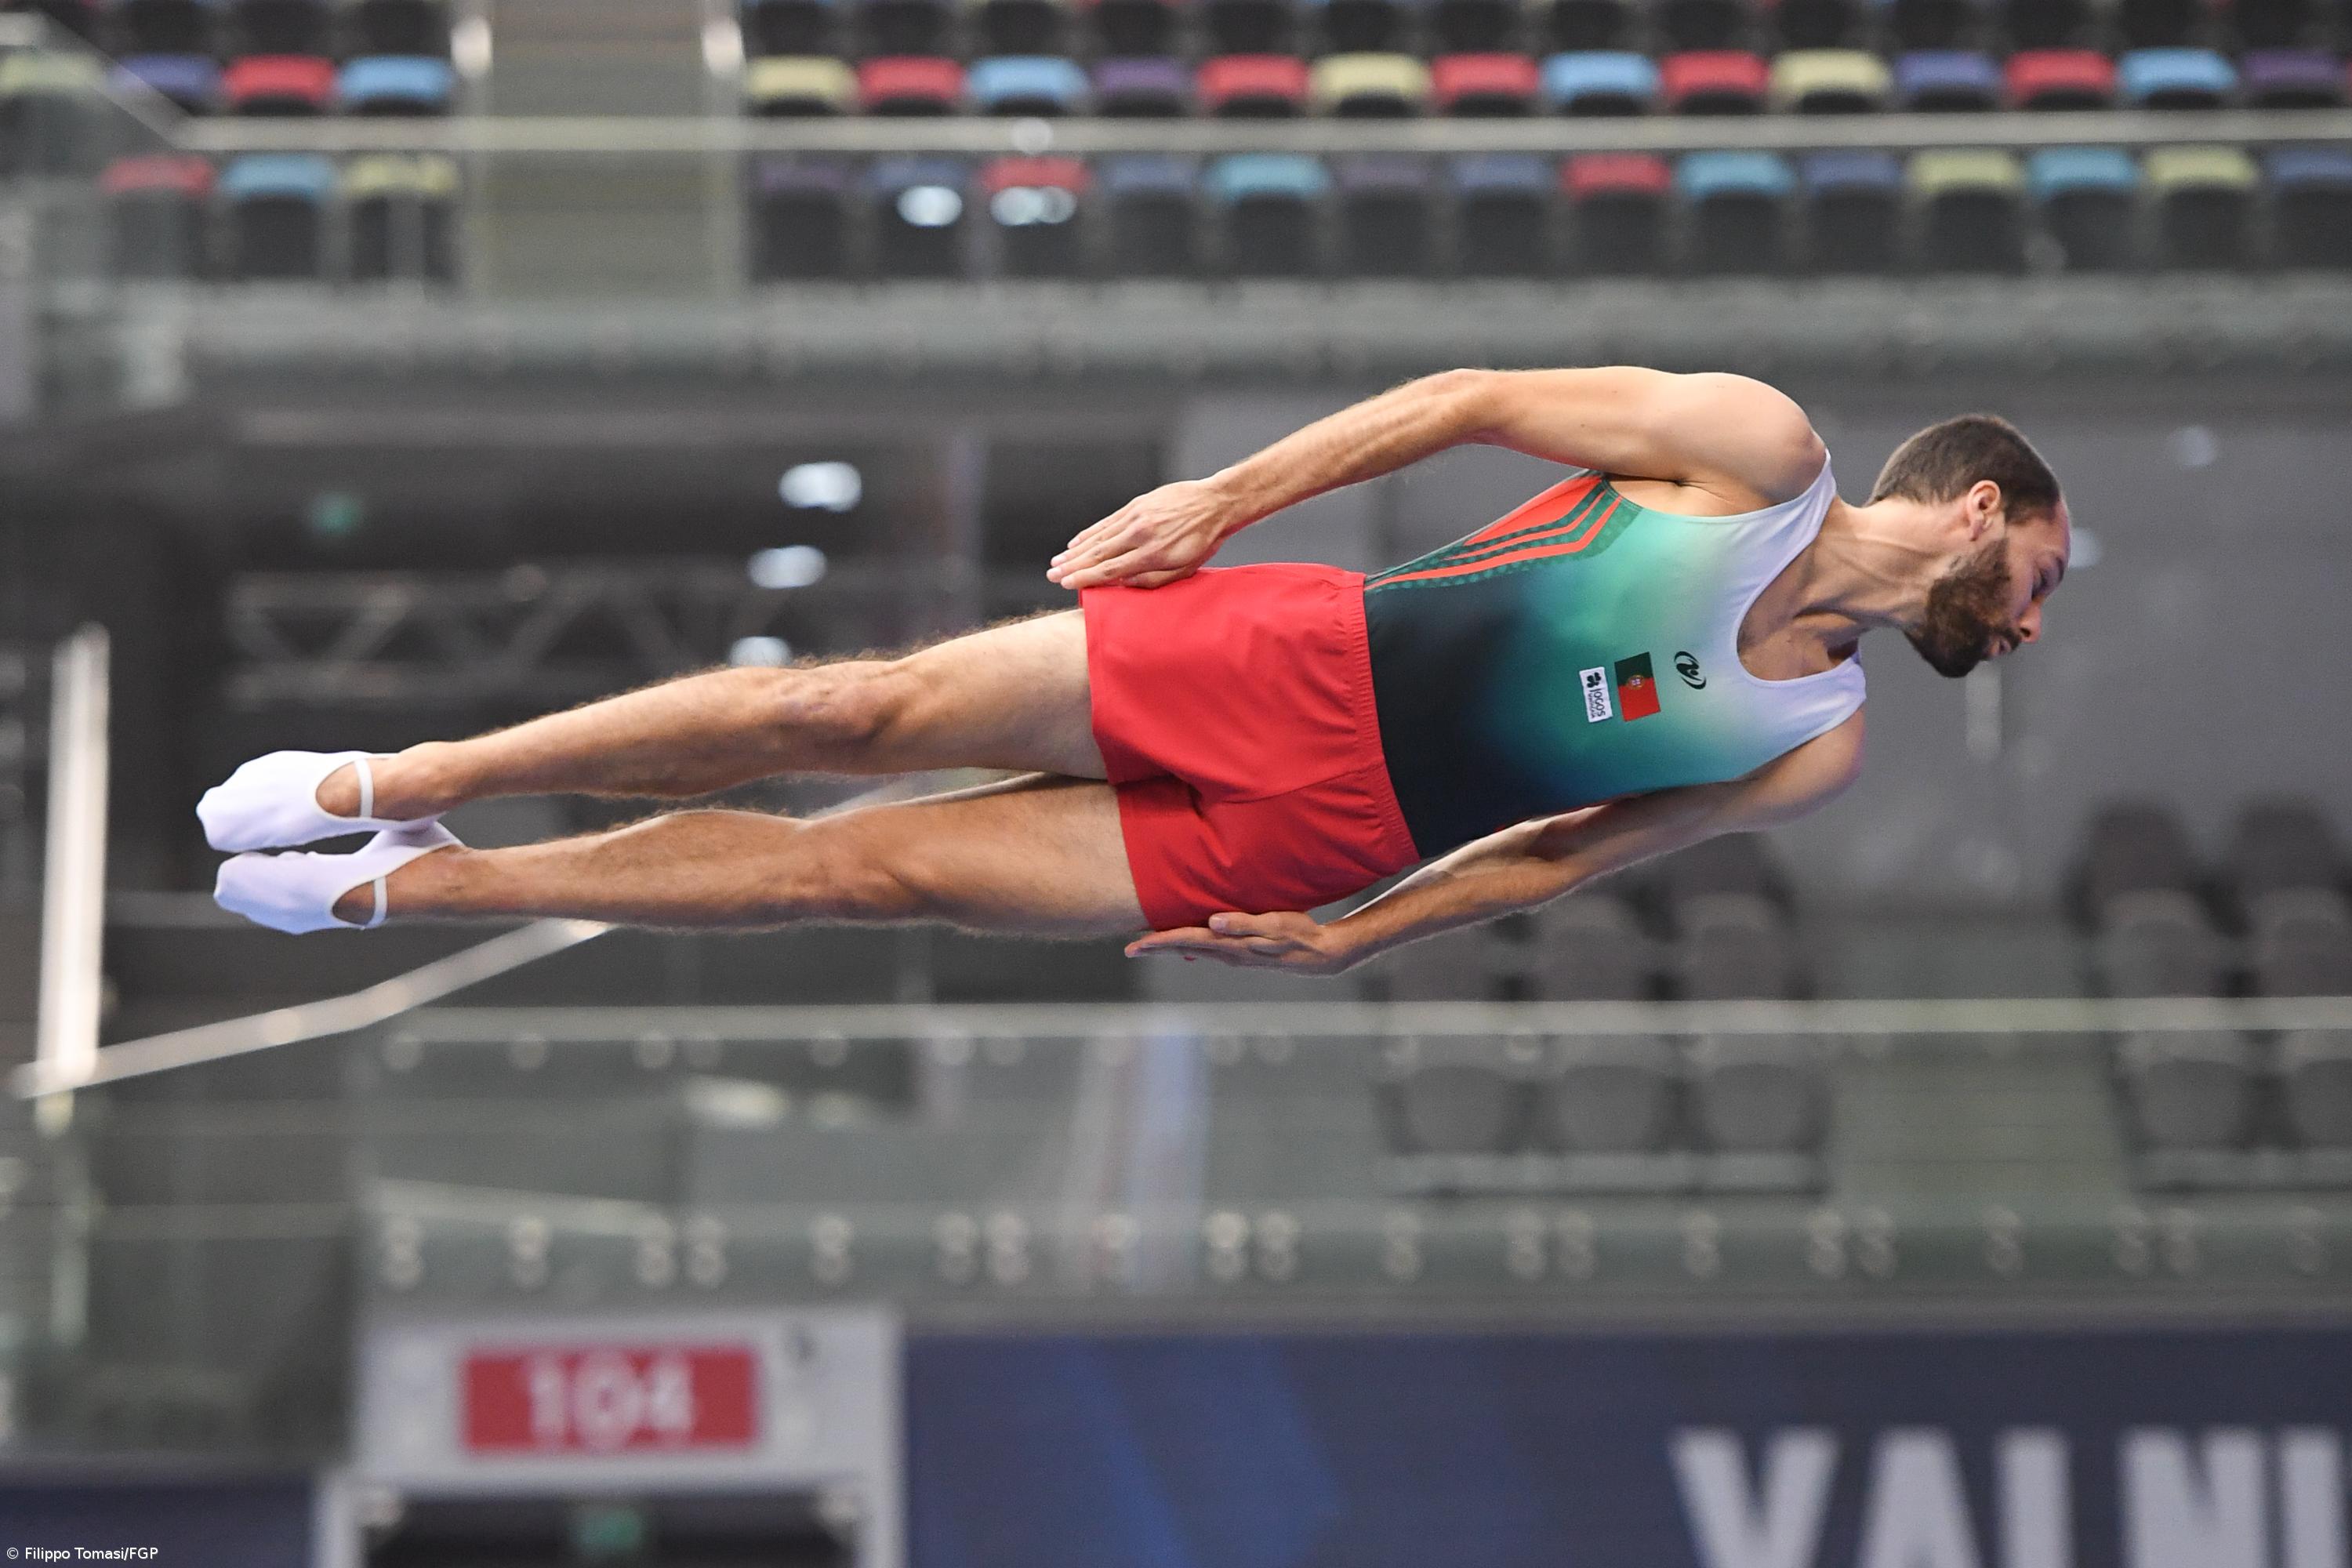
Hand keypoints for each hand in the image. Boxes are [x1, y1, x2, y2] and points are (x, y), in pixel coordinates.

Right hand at [1046, 479, 1245, 589]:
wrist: (1215, 503)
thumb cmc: (1203, 541)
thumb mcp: (1184, 569)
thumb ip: (1152, 580)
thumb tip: (1122, 584)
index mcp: (1152, 554)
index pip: (1110, 569)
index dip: (1085, 578)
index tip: (1067, 585)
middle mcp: (1140, 534)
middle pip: (1098, 553)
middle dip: (1072, 566)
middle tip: (1052, 576)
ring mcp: (1136, 516)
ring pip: (1099, 537)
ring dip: (1075, 550)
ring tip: (1058, 561)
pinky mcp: (1136, 504)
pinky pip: (1107, 522)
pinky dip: (1090, 533)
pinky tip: (1076, 542)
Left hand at [1125, 910, 1355, 974]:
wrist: (1319, 956)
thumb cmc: (1297, 934)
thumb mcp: (1273, 925)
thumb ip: (1243, 923)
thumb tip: (1212, 923)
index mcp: (1229, 945)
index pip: (1185, 940)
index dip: (1158, 942)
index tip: (1134, 946)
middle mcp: (1226, 953)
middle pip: (1183, 949)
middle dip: (1155, 948)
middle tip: (1129, 949)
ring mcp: (1233, 956)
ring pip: (1193, 950)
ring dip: (1170, 947)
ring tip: (1149, 945)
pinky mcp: (1240, 955)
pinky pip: (1208, 951)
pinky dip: (1190, 947)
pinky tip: (1185, 947)